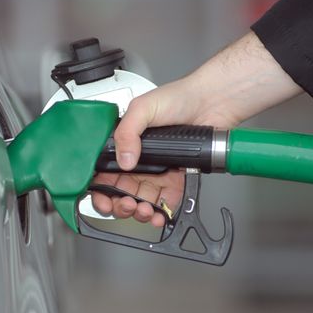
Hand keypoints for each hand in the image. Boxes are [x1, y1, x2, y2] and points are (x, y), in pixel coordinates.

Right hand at [93, 31, 302, 225]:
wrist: (212, 103)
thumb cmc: (178, 98)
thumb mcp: (143, 108)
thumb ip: (126, 131)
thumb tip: (124, 159)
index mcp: (124, 143)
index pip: (104, 172)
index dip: (100, 189)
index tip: (104, 199)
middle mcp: (138, 159)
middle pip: (120, 191)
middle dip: (120, 205)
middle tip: (126, 205)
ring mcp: (157, 171)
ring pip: (140, 200)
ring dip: (139, 211)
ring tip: (144, 209)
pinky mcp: (175, 178)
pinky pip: (164, 201)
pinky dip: (160, 212)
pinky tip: (159, 214)